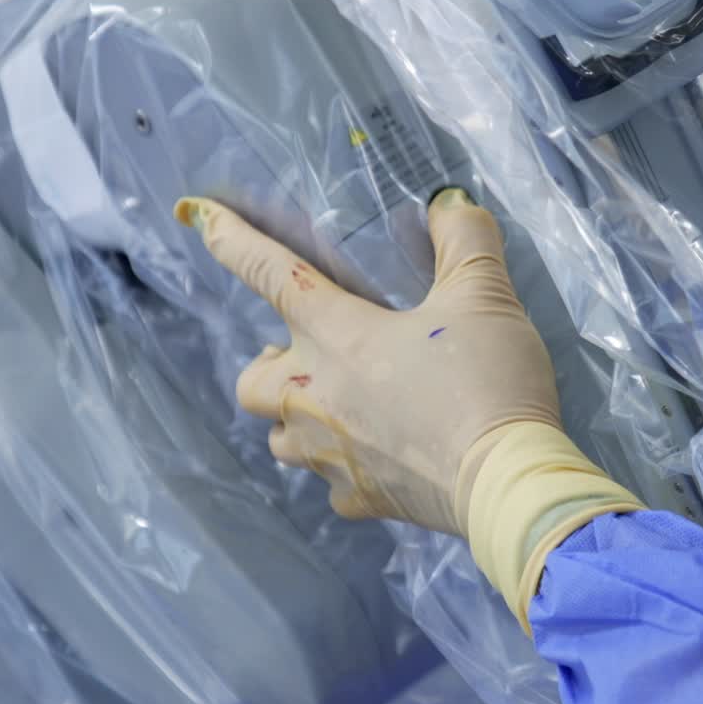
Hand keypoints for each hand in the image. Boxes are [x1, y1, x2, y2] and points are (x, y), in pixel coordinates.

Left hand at [174, 189, 561, 536]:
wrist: (505, 482)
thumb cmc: (487, 381)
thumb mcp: (485, 297)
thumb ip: (464, 240)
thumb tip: (450, 204)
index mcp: (337, 333)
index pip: (270, 271)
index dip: (232, 239)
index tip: (196, 215)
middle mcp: (314, 395)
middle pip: (250, 379)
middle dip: (267, 364)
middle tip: (314, 354)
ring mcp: (328, 454)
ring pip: (280, 437)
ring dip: (298, 419)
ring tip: (346, 408)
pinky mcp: (356, 499)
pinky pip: (332, 481)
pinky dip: (347, 466)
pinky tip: (386, 458)